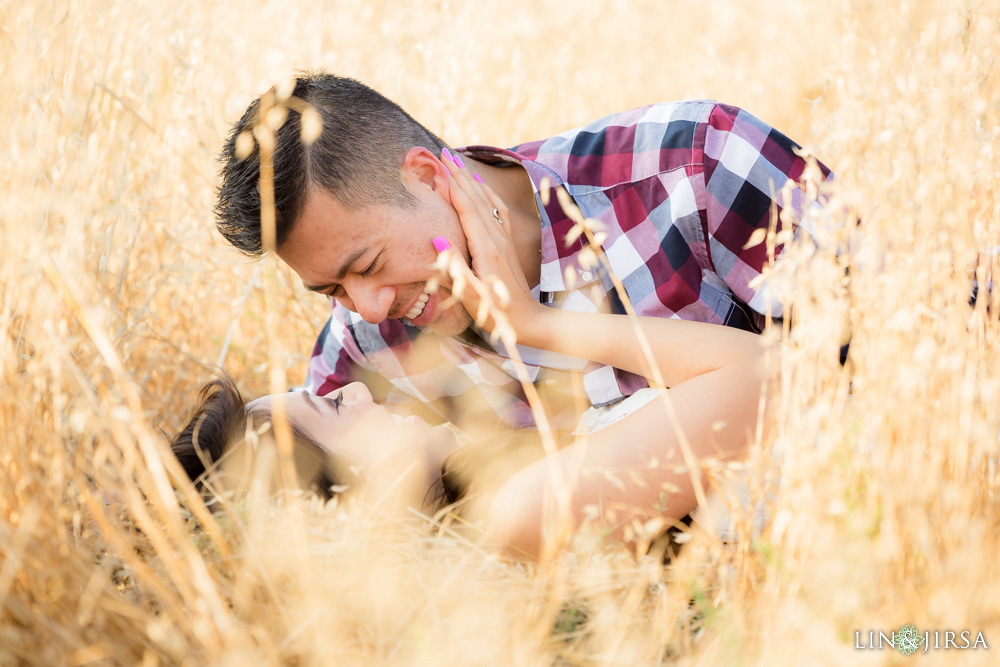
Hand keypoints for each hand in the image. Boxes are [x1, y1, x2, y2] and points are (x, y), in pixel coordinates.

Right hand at [439, 149, 542, 339]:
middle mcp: (496, 239)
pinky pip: (498, 212)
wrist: (529, 321)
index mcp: (485, 249)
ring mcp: (504, 241)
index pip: (466, 209)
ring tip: (458, 164)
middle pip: (475, 199)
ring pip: (486, 202)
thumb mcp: (472, 296)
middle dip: (459, 175)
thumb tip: (438, 239)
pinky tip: (482, 188)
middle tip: (444, 153)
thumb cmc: (497, 314)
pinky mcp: (508, 246)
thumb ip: (456, 269)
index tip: (439, 165)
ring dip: (471, 181)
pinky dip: (488, 196)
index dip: (452, 185)